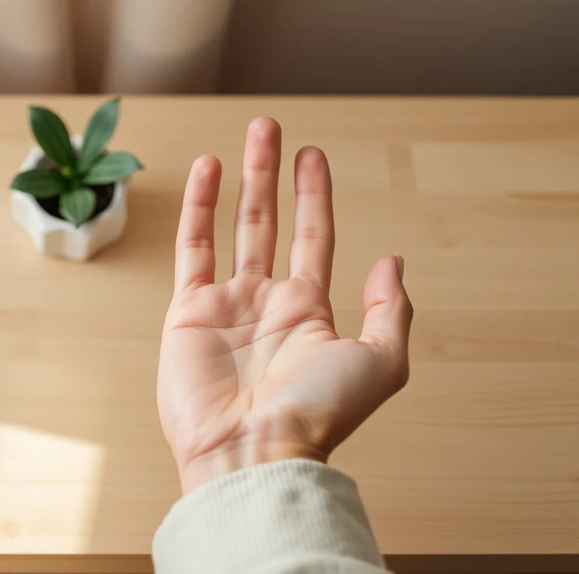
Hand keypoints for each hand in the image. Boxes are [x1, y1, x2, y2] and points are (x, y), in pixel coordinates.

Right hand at [159, 117, 412, 491]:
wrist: (254, 449)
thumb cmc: (317, 412)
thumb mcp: (380, 362)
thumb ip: (389, 310)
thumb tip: (390, 261)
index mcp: (309, 313)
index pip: (314, 238)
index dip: (314, 195)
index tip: (312, 155)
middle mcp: (266, 303)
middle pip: (270, 222)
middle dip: (272, 174)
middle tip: (271, 128)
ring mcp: (226, 305)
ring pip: (233, 227)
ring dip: (241, 179)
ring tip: (246, 136)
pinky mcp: (188, 311)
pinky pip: (193, 248)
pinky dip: (199, 207)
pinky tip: (207, 169)